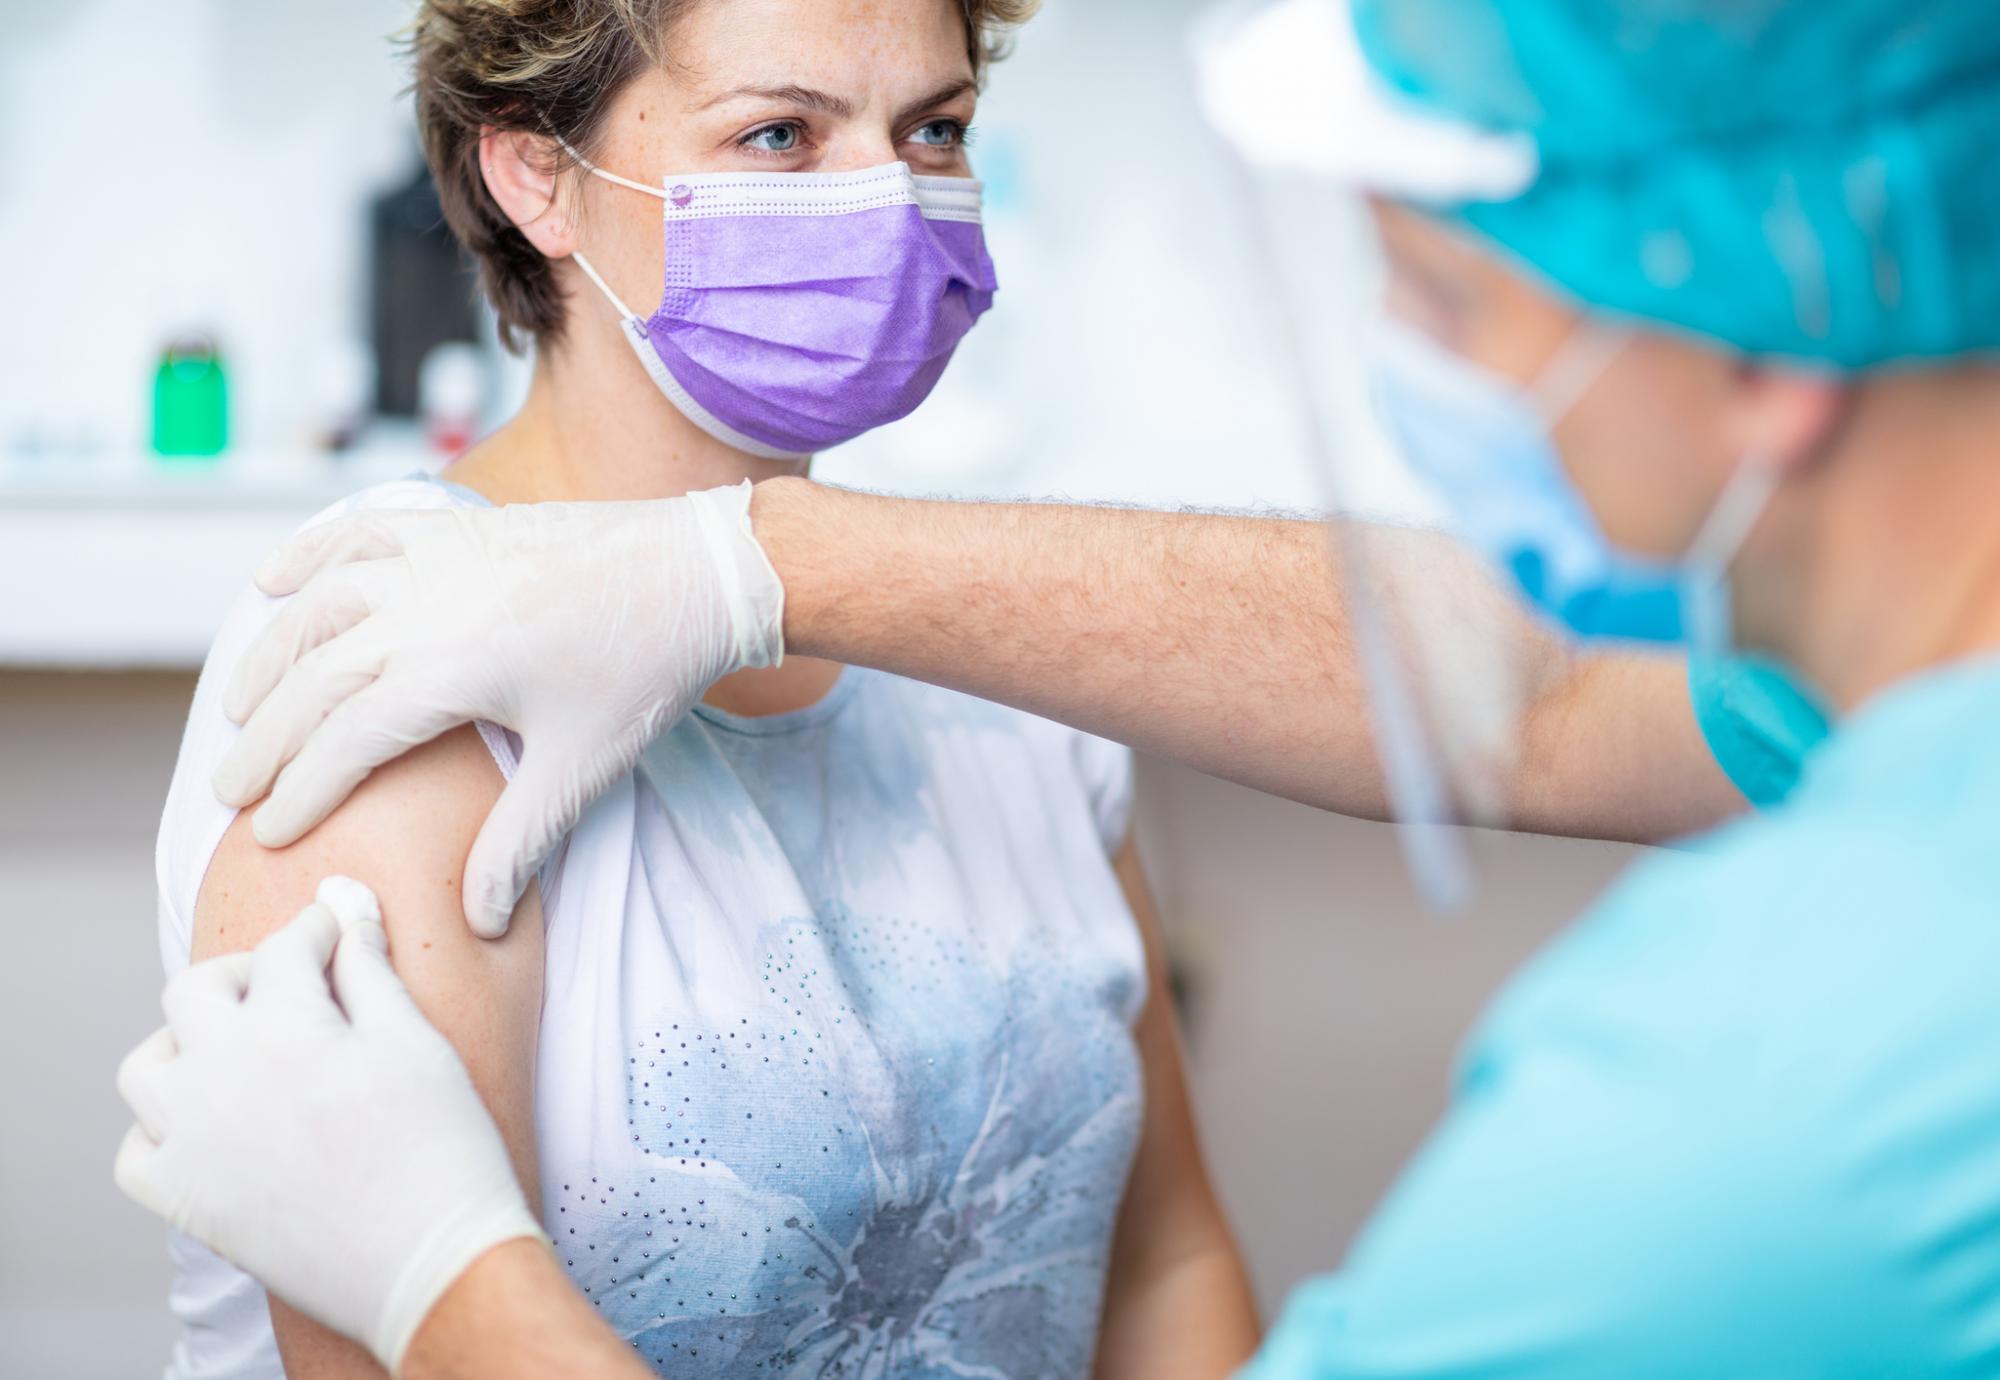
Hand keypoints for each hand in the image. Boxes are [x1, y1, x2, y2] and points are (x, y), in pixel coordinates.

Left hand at [114, 878, 543, 1374]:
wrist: (432, 1261)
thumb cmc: (443, 1149)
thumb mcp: (418, 1044)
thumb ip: (371, 972)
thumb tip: (349, 911)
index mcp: (289, 1032)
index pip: (283, 948)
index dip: (317, 929)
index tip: (337, 930)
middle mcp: (223, 1080)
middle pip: (195, 990)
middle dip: (244, 972)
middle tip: (290, 986)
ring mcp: (194, 1144)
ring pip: (146, 1065)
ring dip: (188, 1042)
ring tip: (240, 1049)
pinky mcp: (187, 1202)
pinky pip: (137, 1149)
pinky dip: (164, 1126)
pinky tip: (216, 1120)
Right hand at [211, 483, 785, 935]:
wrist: (703, 572)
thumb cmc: (647, 671)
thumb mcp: (584, 766)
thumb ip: (521, 844)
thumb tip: (478, 924)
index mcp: (451, 668)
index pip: (345, 740)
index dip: (301, 791)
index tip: (268, 833)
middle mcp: (425, 604)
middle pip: (313, 677)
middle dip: (265, 739)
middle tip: (231, 790)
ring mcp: (437, 557)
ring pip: (320, 605)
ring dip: (271, 657)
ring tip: (238, 708)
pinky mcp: (458, 525)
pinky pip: (361, 533)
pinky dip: (309, 555)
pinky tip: (273, 583)